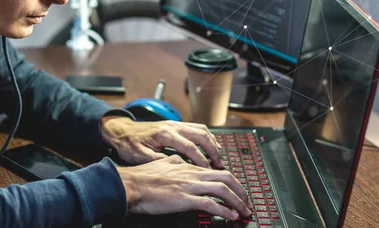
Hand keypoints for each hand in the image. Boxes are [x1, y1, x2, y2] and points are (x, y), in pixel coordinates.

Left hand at [101, 117, 223, 167]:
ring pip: (201, 130)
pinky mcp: (176, 125)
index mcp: (165, 134)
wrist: (122, 130)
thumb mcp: (140, 156)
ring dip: (212, 143)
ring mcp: (175, 124)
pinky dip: (207, 137)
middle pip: (201, 135)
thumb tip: (176, 169)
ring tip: (218, 158)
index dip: (200, 160)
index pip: (189, 147)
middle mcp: (173, 126)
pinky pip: (197, 128)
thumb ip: (158, 161)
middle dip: (212, 151)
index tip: (208, 171)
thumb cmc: (129, 145)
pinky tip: (210, 146)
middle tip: (219, 165)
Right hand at [116, 155, 251, 219]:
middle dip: (241, 190)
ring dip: (238, 201)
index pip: (216, 171)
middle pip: (226, 177)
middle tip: (247, 201)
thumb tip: (179, 161)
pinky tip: (231, 216)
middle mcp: (192, 173)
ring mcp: (189, 186)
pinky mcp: (185, 199)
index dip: (230, 181)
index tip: (236, 190)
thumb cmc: (142, 178)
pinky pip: (211, 204)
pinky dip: (225, 211)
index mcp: (187, 166)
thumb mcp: (161, 163)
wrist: (130, 185)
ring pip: (222, 189)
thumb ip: (174, 162)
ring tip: (245, 211)